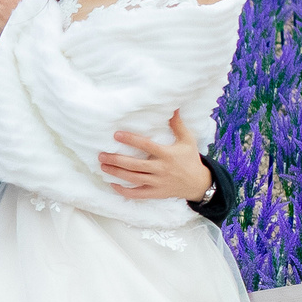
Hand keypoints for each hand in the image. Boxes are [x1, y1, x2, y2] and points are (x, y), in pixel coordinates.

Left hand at [98, 111, 213, 201]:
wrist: (199, 184)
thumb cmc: (191, 159)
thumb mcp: (187, 140)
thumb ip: (177, 125)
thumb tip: (174, 107)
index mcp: (167, 154)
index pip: (146, 146)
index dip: (131, 140)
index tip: (116, 135)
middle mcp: (161, 169)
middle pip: (135, 165)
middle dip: (116, 160)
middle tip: (101, 155)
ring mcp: (158, 183)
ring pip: (134, 179)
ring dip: (116, 173)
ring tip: (103, 166)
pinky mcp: (156, 193)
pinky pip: (138, 194)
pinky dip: (124, 191)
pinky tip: (113, 185)